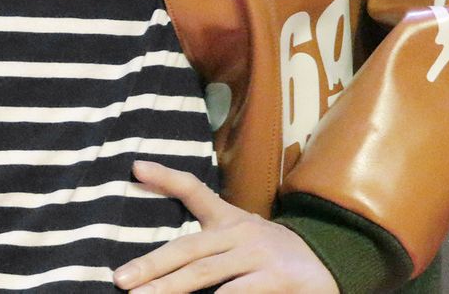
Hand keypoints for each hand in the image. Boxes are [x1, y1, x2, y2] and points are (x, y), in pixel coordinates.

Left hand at [113, 161, 338, 291]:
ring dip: (172, 288)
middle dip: (152, 265)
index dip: (165, 178)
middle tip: (121, 279)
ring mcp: (258, 254)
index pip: (193, 190)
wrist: (327, 265)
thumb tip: (163, 248)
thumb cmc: (270, 255)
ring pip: (206, 273)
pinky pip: (240, 292)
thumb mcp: (239, 234)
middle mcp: (240, 232)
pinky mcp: (277, 278)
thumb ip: (206, 236)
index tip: (135, 167)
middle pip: (188, 248)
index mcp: (228, 219)